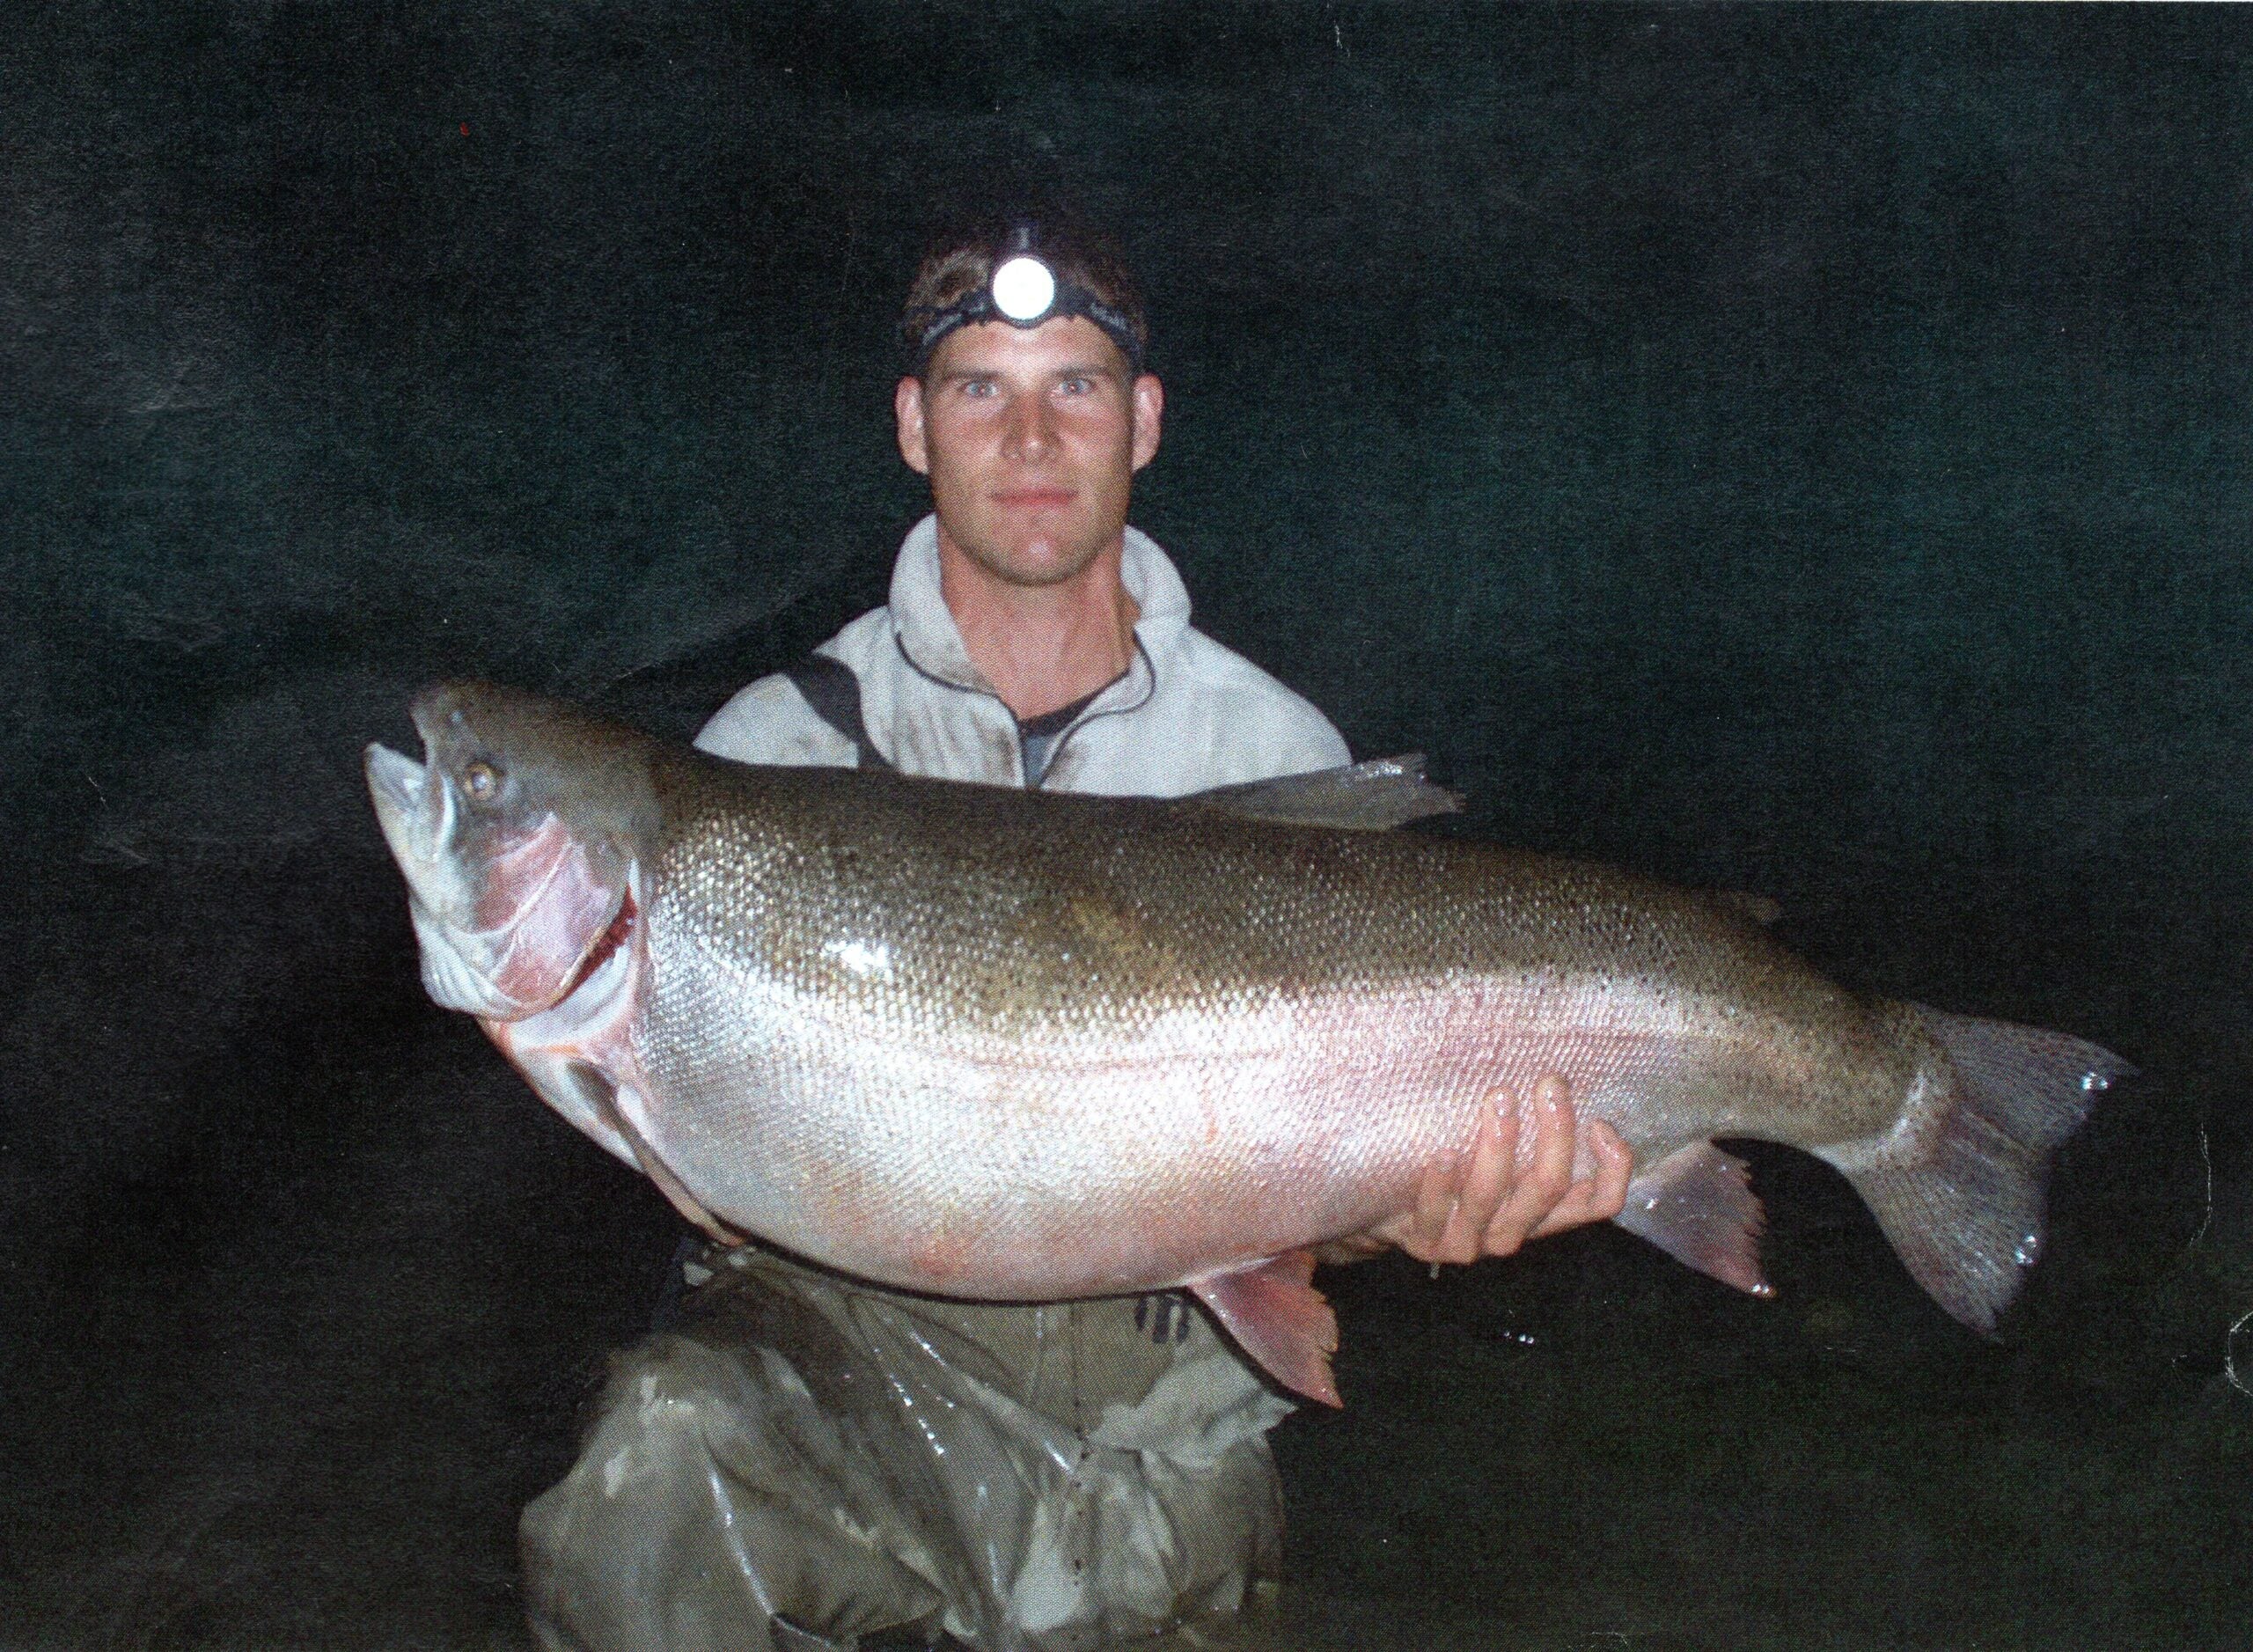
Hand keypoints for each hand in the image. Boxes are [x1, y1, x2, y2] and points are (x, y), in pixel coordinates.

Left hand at [1347, 1075, 1633, 1266]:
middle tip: (1550, 1085)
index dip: (1613, 1169)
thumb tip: (1559, 1076)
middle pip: (1547, 1188)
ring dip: (1498, 1145)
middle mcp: (1513, 1231)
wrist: (1392, 1213)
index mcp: (1542, 1213)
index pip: (1599, 1204)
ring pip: (1491, 1197)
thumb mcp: (1504, 1157)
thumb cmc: (1458, 1170)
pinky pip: (1436, 1213)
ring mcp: (1470, 1242)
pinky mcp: (1426, 1243)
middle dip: (1554, 1133)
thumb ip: (1532, 1133)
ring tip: (1498, 1098)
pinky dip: (1440, 1182)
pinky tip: (1442, 1152)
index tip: (1600, 1123)